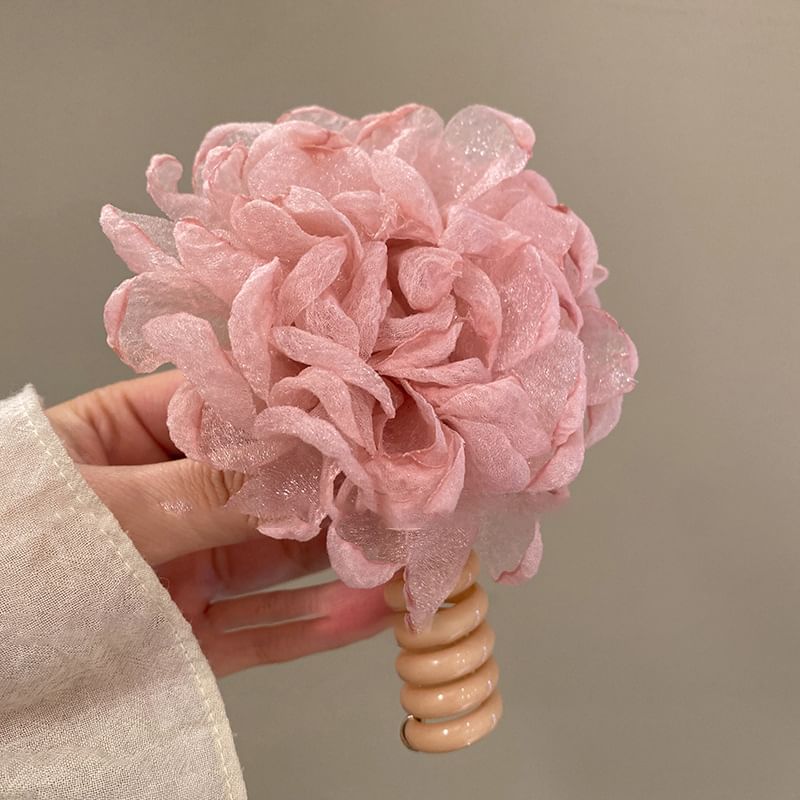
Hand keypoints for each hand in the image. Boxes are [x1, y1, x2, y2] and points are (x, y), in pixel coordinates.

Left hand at [46, 372, 391, 676]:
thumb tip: (298, 468)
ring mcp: (182, 567)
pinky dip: (312, 625)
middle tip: (401, 490)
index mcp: (135, 438)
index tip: (363, 420)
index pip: (235, 412)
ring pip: (275, 560)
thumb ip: (203, 494)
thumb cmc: (3, 562)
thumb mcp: (102, 515)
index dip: (300, 415)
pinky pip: (259, 629)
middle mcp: (168, 498)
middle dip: (334, 491)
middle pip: (268, 488)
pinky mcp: (186, 633)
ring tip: (399, 549)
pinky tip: (363, 612)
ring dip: (338, 557)